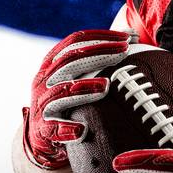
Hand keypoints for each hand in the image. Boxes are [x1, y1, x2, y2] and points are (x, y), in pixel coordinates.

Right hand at [22, 29, 130, 169]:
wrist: (42, 136)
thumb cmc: (67, 101)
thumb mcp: (75, 76)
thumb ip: (97, 58)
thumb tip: (131, 35)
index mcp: (52, 63)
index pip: (75, 41)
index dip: (100, 37)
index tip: (127, 37)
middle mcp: (44, 79)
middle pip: (70, 60)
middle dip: (99, 54)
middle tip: (124, 52)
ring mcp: (42, 103)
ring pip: (61, 91)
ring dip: (83, 87)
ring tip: (106, 86)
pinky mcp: (42, 128)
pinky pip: (53, 128)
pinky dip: (66, 128)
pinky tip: (82, 130)